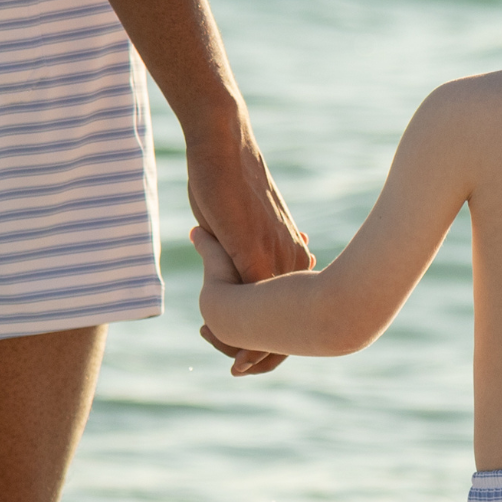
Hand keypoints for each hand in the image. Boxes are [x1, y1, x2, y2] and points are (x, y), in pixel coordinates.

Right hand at [184, 115, 309, 374]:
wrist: (224, 149)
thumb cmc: (232, 186)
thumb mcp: (248, 226)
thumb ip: (259, 251)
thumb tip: (274, 264)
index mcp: (294, 260)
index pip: (287, 319)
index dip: (263, 345)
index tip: (237, 352)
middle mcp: (293, 264)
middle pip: (279, 330)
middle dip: (248, 350)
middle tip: (213, 342)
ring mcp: (275, 261)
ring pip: (262, 324)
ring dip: (232, 338)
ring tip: (206, 331)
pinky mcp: (252, 255)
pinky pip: (245, 306)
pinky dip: (228, 325)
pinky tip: (208, 325)